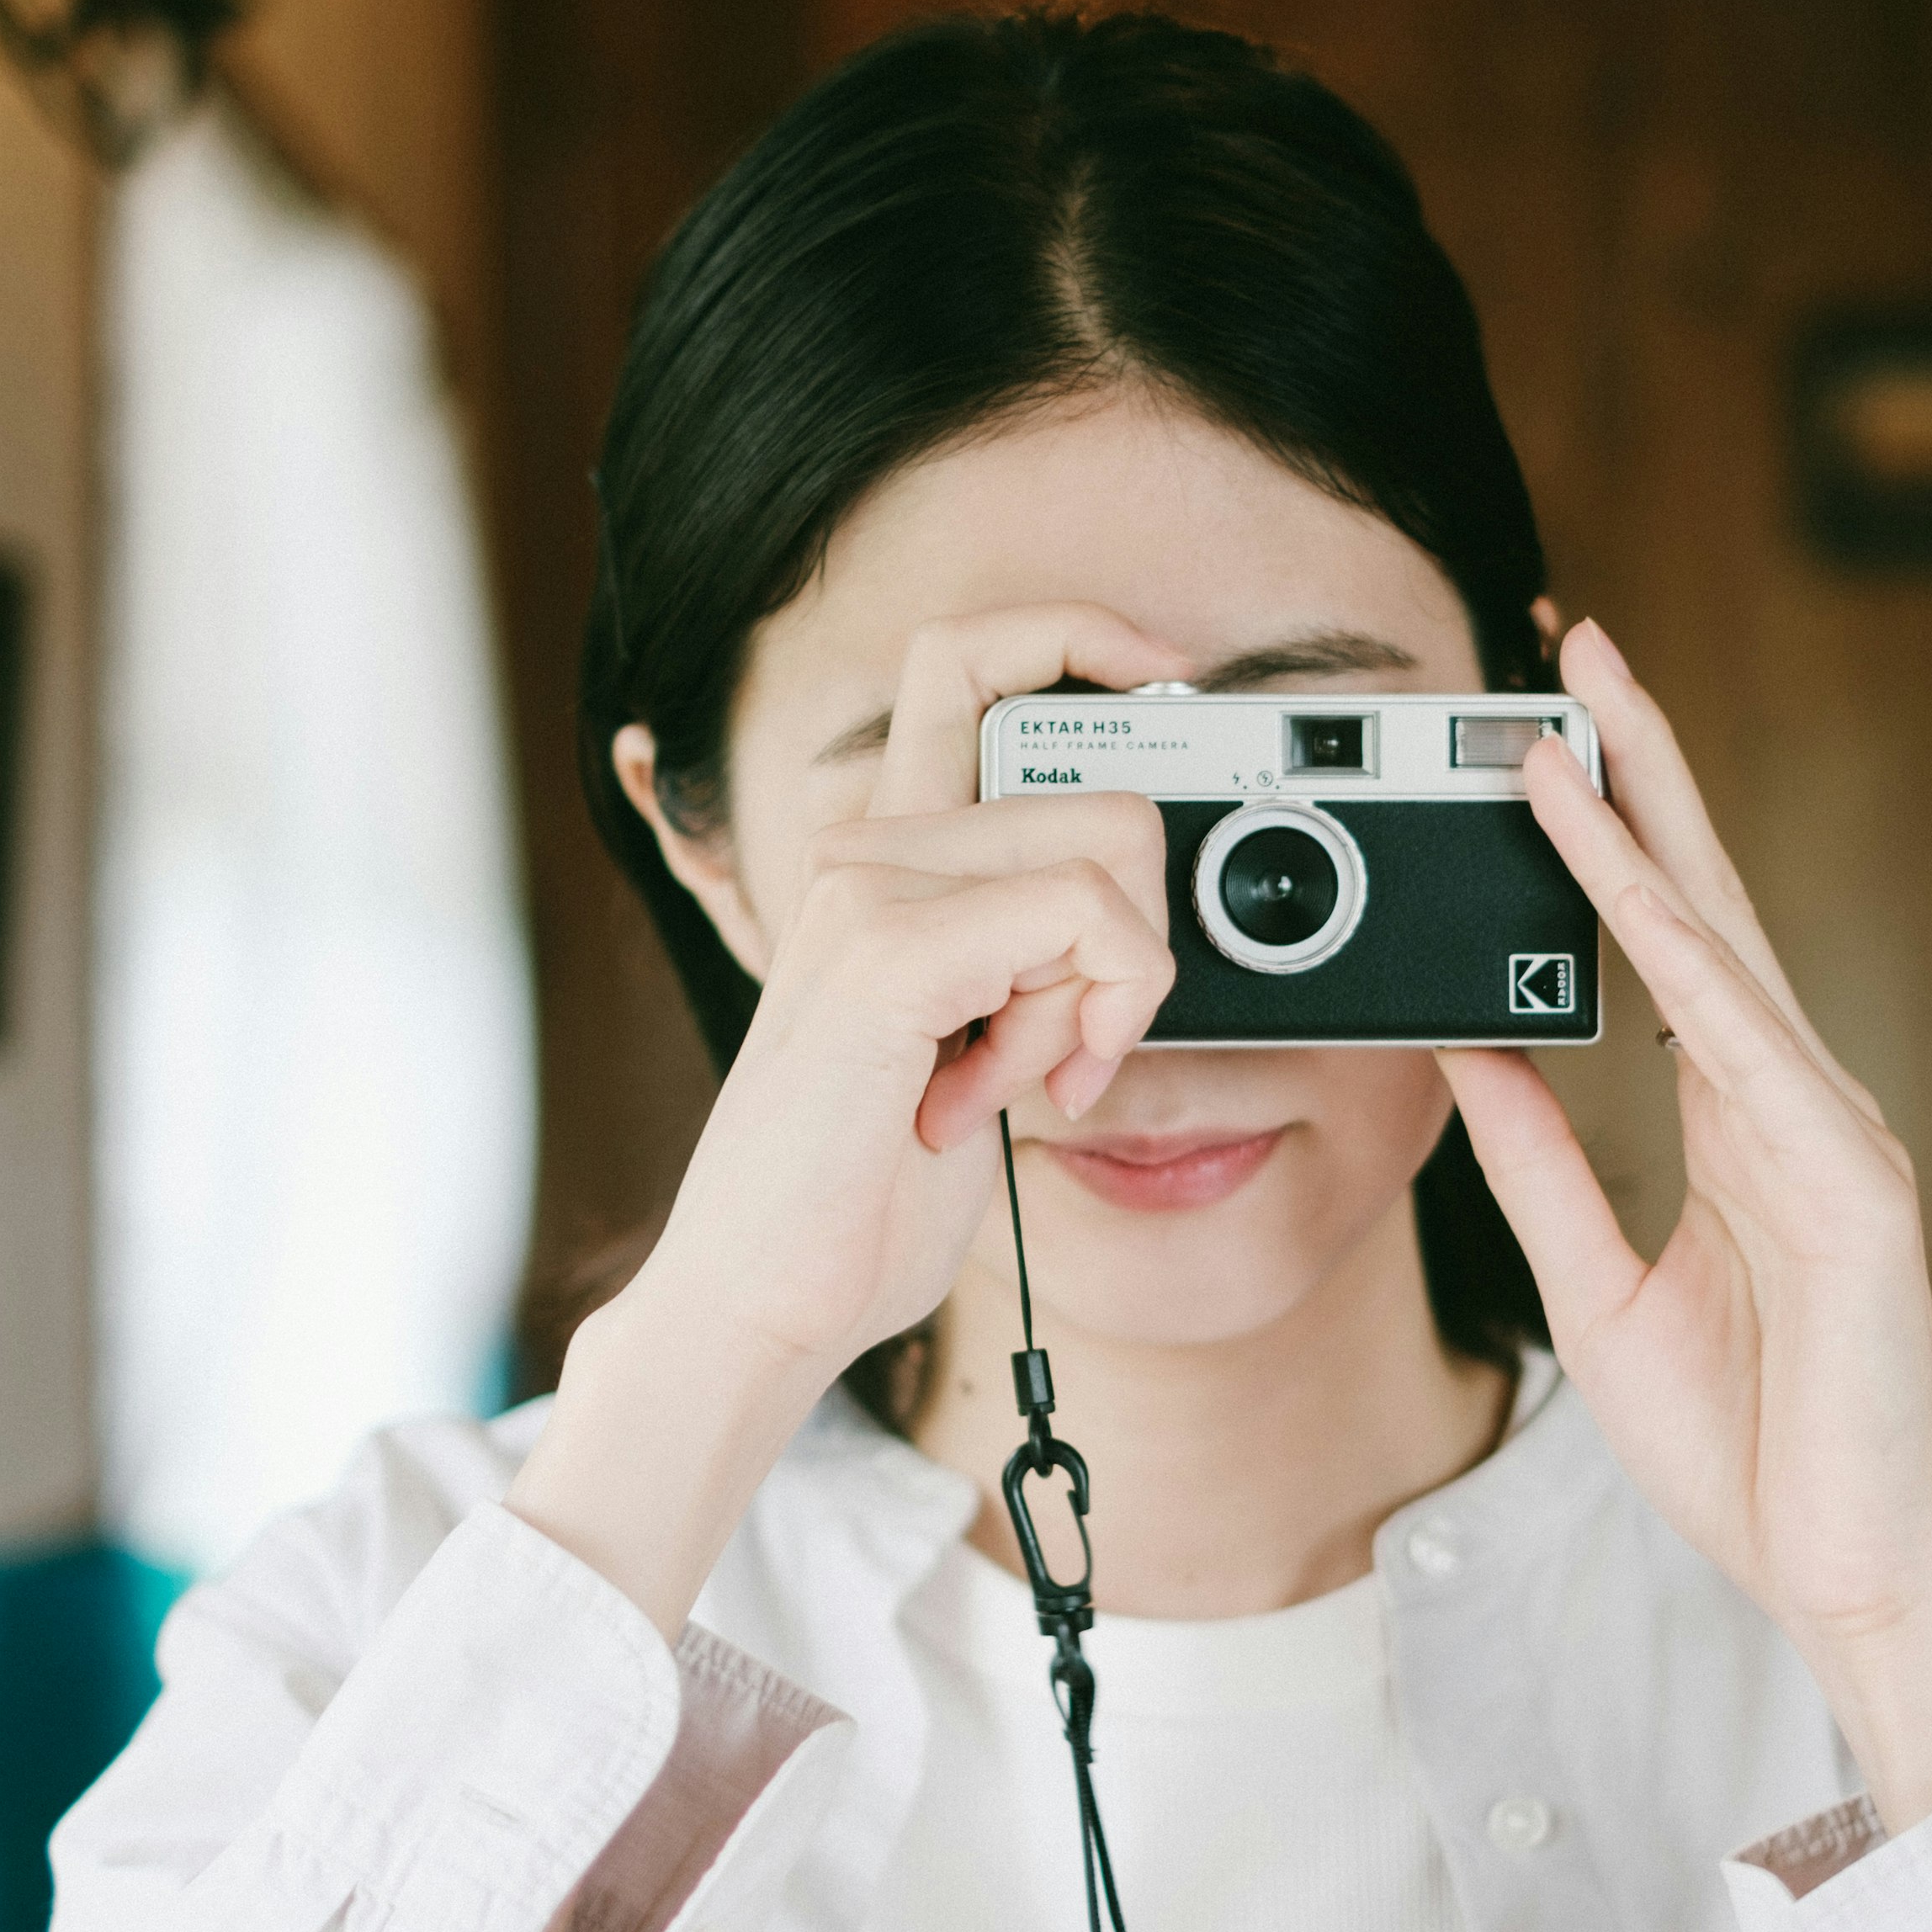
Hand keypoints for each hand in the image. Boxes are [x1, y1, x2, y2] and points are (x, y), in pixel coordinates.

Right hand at [509, 605, 1184, 1637]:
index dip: (1079, 636)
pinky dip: (1089, 1019)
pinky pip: (1080, 920)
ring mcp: (868, 890)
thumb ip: (1031, 954)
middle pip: (1107, 793)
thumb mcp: (974, 1044)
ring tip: (1020, 1079)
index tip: (1167, 682)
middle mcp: (867, 849)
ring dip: (1109, 992)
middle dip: (1135, 939)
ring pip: (1111, 854)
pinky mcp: (886, 953)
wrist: (764, 1295)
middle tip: (1066, 1044)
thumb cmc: (863, 1192)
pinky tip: (1006, 1095)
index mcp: (884, 859)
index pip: (971, 660)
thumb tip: (1140, 913)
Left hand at [1438, 621, 1931, 1829]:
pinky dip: (1685, 964)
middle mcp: (1791, 1102)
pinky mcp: (1851, 1194)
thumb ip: (1541, 1166)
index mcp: (1735, 1123)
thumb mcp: (1600, 1290)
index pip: (1662, 943)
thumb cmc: (1747, 1447)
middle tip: (1569, 642)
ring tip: (1574, 717)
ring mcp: (1832, 1137)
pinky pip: (1748, 1055)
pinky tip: (1629, 891)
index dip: (1605, 830)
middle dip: (1637, 764)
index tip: (1539, 733)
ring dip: (1647, 826)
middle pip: (1701, 899)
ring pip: (1723, 946)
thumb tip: (1474, 1051)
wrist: (1842, 1576)